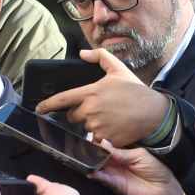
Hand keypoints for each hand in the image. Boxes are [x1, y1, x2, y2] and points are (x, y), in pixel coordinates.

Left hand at [35, 48, 170, 147]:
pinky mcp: (106, 139)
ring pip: (85, 129)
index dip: (47, 105)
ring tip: (108, 118)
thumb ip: (99, 57)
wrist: (154, 113)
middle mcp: (91, 110)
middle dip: (79, 114)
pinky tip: (113, 129)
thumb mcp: (118, 69)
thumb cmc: (136, 91)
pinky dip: (101, 137)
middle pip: (73, 117)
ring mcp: (98, 126)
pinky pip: (96, 140)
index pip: (62, 100)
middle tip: (96, 109)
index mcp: (91, 93)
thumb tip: (82, 53)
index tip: (39, 108)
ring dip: (92, 125)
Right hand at [89, 144, 190, 194]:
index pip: (108, 147)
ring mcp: (115, 174)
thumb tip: (104, 143)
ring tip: (86, 159)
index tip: (91, 139)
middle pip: (100, 157)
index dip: (99, 144)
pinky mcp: (115, 185)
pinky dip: (96, 175)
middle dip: (93, 153)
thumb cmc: (157, 170)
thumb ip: (121, 152)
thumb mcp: (140, 155)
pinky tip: (92, 171)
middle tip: (85, 149)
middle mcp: (117, 163)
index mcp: (124, 153)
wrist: (164, 189)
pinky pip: (103, 179)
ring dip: (92, 164)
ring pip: (99, 167)